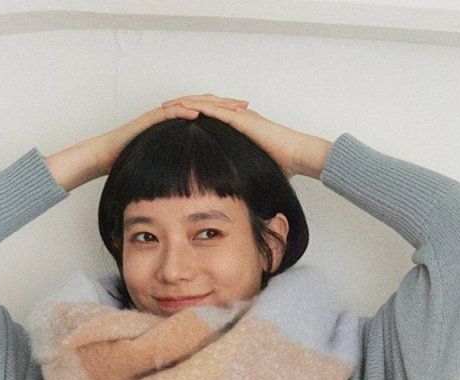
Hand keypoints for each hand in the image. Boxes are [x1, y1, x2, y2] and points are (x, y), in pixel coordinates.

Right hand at [87, 95, 249, 175]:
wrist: (107, 155)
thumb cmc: (135, 162)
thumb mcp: (167, 164)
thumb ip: (184, 165)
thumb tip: (203, 181)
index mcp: (179, 124)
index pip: (208, 114)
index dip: (227, 114)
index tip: (247, 118)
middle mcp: (172, 115)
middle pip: (203, 104)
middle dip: (226, 104)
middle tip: (246, 105)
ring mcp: (160, 115)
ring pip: (189, 104)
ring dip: (210, 105)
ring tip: (228, 107)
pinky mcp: (149, 120)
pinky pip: (168, 113)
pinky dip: (183, 112)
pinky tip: (198, 113)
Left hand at [174, 102, 320, 176]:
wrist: (297, 154)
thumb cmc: (284, 164)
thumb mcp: (257, 170)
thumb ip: (247, 177)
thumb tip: (241, 197)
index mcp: (239, 126)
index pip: (211, 117)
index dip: (192, 116)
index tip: (175, 121)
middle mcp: (236, 116)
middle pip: (203, 105)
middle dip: (182, 106)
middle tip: (162, 109)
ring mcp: (238, 115)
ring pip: (205, 103)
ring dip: (184, 103)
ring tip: (166, 105)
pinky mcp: (240, 118)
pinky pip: (214, 108)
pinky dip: (197, 106)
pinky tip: (182, 106)